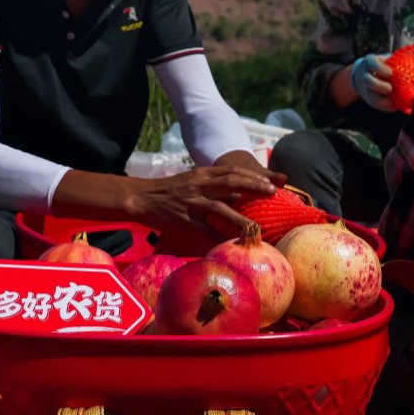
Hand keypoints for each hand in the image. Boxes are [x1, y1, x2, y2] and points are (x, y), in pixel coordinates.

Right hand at [126, 164, 277, 243]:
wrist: (141, 197)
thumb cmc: (170, 191)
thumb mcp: (194, 183)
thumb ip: (215, 187)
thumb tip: (238, 196)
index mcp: (203, 174)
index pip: (232, 170)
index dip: (253, 175)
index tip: (271, 181)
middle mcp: (199, 184)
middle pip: (231, 182)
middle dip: (253, 186)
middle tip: (272, 193)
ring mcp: (191, 201)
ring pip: (219, 208)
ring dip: (239, 217)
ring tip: (254, 227)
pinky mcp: (183, 218)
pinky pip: (203, 229)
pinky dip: (217, 236)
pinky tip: (229, 244)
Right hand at [349, 54, 396, 111]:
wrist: (365, 74)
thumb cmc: (382, 65)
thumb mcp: (387, 58)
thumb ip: (398, 58)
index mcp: (370, 62)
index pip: (372, 63)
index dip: (380, 69)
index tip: (390, 73)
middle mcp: (365, 75)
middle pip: (368, 81)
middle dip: (379, 86)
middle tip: (390, 89)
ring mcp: (366, 89)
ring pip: (371, 96)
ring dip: (383, 101)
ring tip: (394, 102)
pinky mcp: (369, 99)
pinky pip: (376, 105)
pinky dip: (386, 108)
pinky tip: (395, 107)